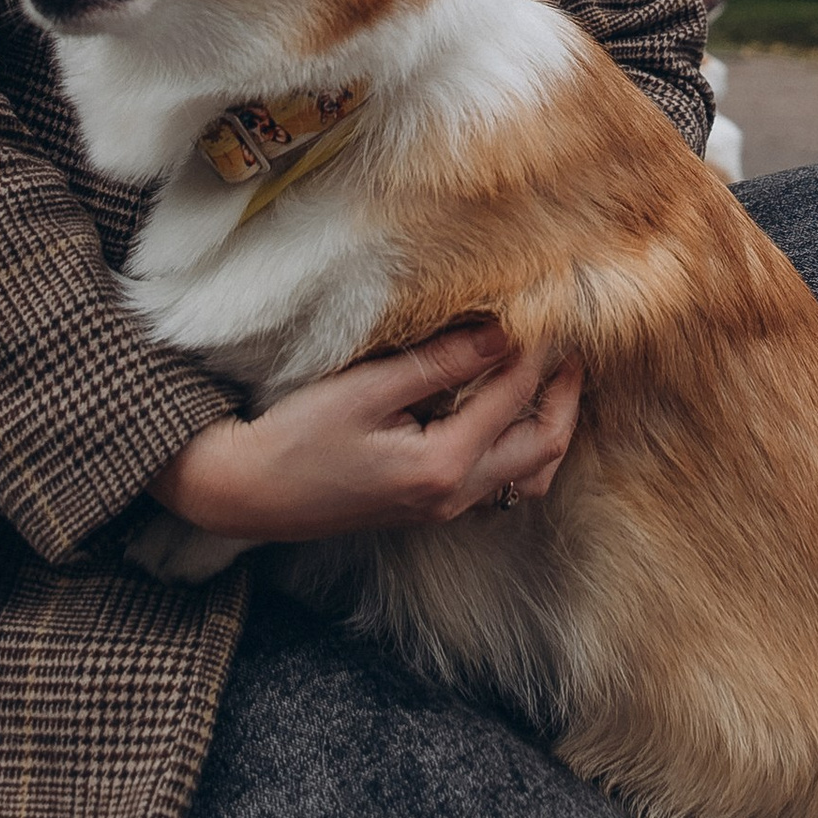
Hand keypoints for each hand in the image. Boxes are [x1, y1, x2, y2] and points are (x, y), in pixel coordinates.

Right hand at [148, 320, 581, 545]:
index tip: (551, 308)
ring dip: (548, 426)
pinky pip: (500, 484)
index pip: (514, 396)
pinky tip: (506, 412)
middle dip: (565, 395)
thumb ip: (440, 363)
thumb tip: (502, 333)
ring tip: (549, 378)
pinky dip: (520, 448)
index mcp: (442, 466)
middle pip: (543, 446)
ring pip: (529, 474)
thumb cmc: (296, 438)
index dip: (538, 348)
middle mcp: (453, 496)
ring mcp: (443, 509)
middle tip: (572, 347)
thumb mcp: (367, 389)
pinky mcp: (428, 509)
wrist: (246, 493)